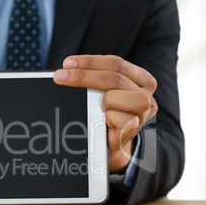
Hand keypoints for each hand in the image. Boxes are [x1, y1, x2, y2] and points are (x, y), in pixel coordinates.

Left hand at [53, 55, 157, 171]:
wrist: (111, 143)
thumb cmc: (107, 113)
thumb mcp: (103, 92)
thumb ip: (96, 79)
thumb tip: (68, 72)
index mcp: (141, 78)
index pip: (116, 63)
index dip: (90, 62)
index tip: (67, 64)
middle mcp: (146, 92)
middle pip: (113, 78)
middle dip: (82, 76)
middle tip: (60, 77)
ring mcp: (143, 111)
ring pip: (114, 97)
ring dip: (102, 101)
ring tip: (100, 108)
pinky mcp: (135, 127)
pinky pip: (114, 118)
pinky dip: (106, 118)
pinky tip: (106, 122)